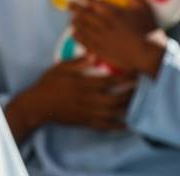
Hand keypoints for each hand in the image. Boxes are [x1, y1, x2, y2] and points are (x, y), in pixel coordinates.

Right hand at [6, 57, 135, 140]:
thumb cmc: (48, 84)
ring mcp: (88, 112)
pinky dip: (118, 126)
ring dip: (128, 109)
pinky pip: (106, 126)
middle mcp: (89, 100)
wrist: (38, 105)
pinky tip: (126, 123)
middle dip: (132, 94)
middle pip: (117, 99)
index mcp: (84, 85)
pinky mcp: (86, 122)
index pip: (110, 81)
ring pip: (114, 113)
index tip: (136, 73)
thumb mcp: (60, 68)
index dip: (126, 77)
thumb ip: (77, 62)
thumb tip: (93, 54)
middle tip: (142, 88)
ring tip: (137, 103)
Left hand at [71, 0, 165, 75]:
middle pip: (82, 12)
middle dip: (74, 6)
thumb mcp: (144, 8)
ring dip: (74, 21)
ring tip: (73, 18)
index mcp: (112, 12)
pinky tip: (75, 33)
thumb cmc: (148, 30)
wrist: (150, 55)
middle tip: (69, 4)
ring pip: (80, 26)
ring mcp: (99, 37)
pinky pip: (82, 40)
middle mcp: (102, 23)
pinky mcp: (99, 49)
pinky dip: (77, 35)